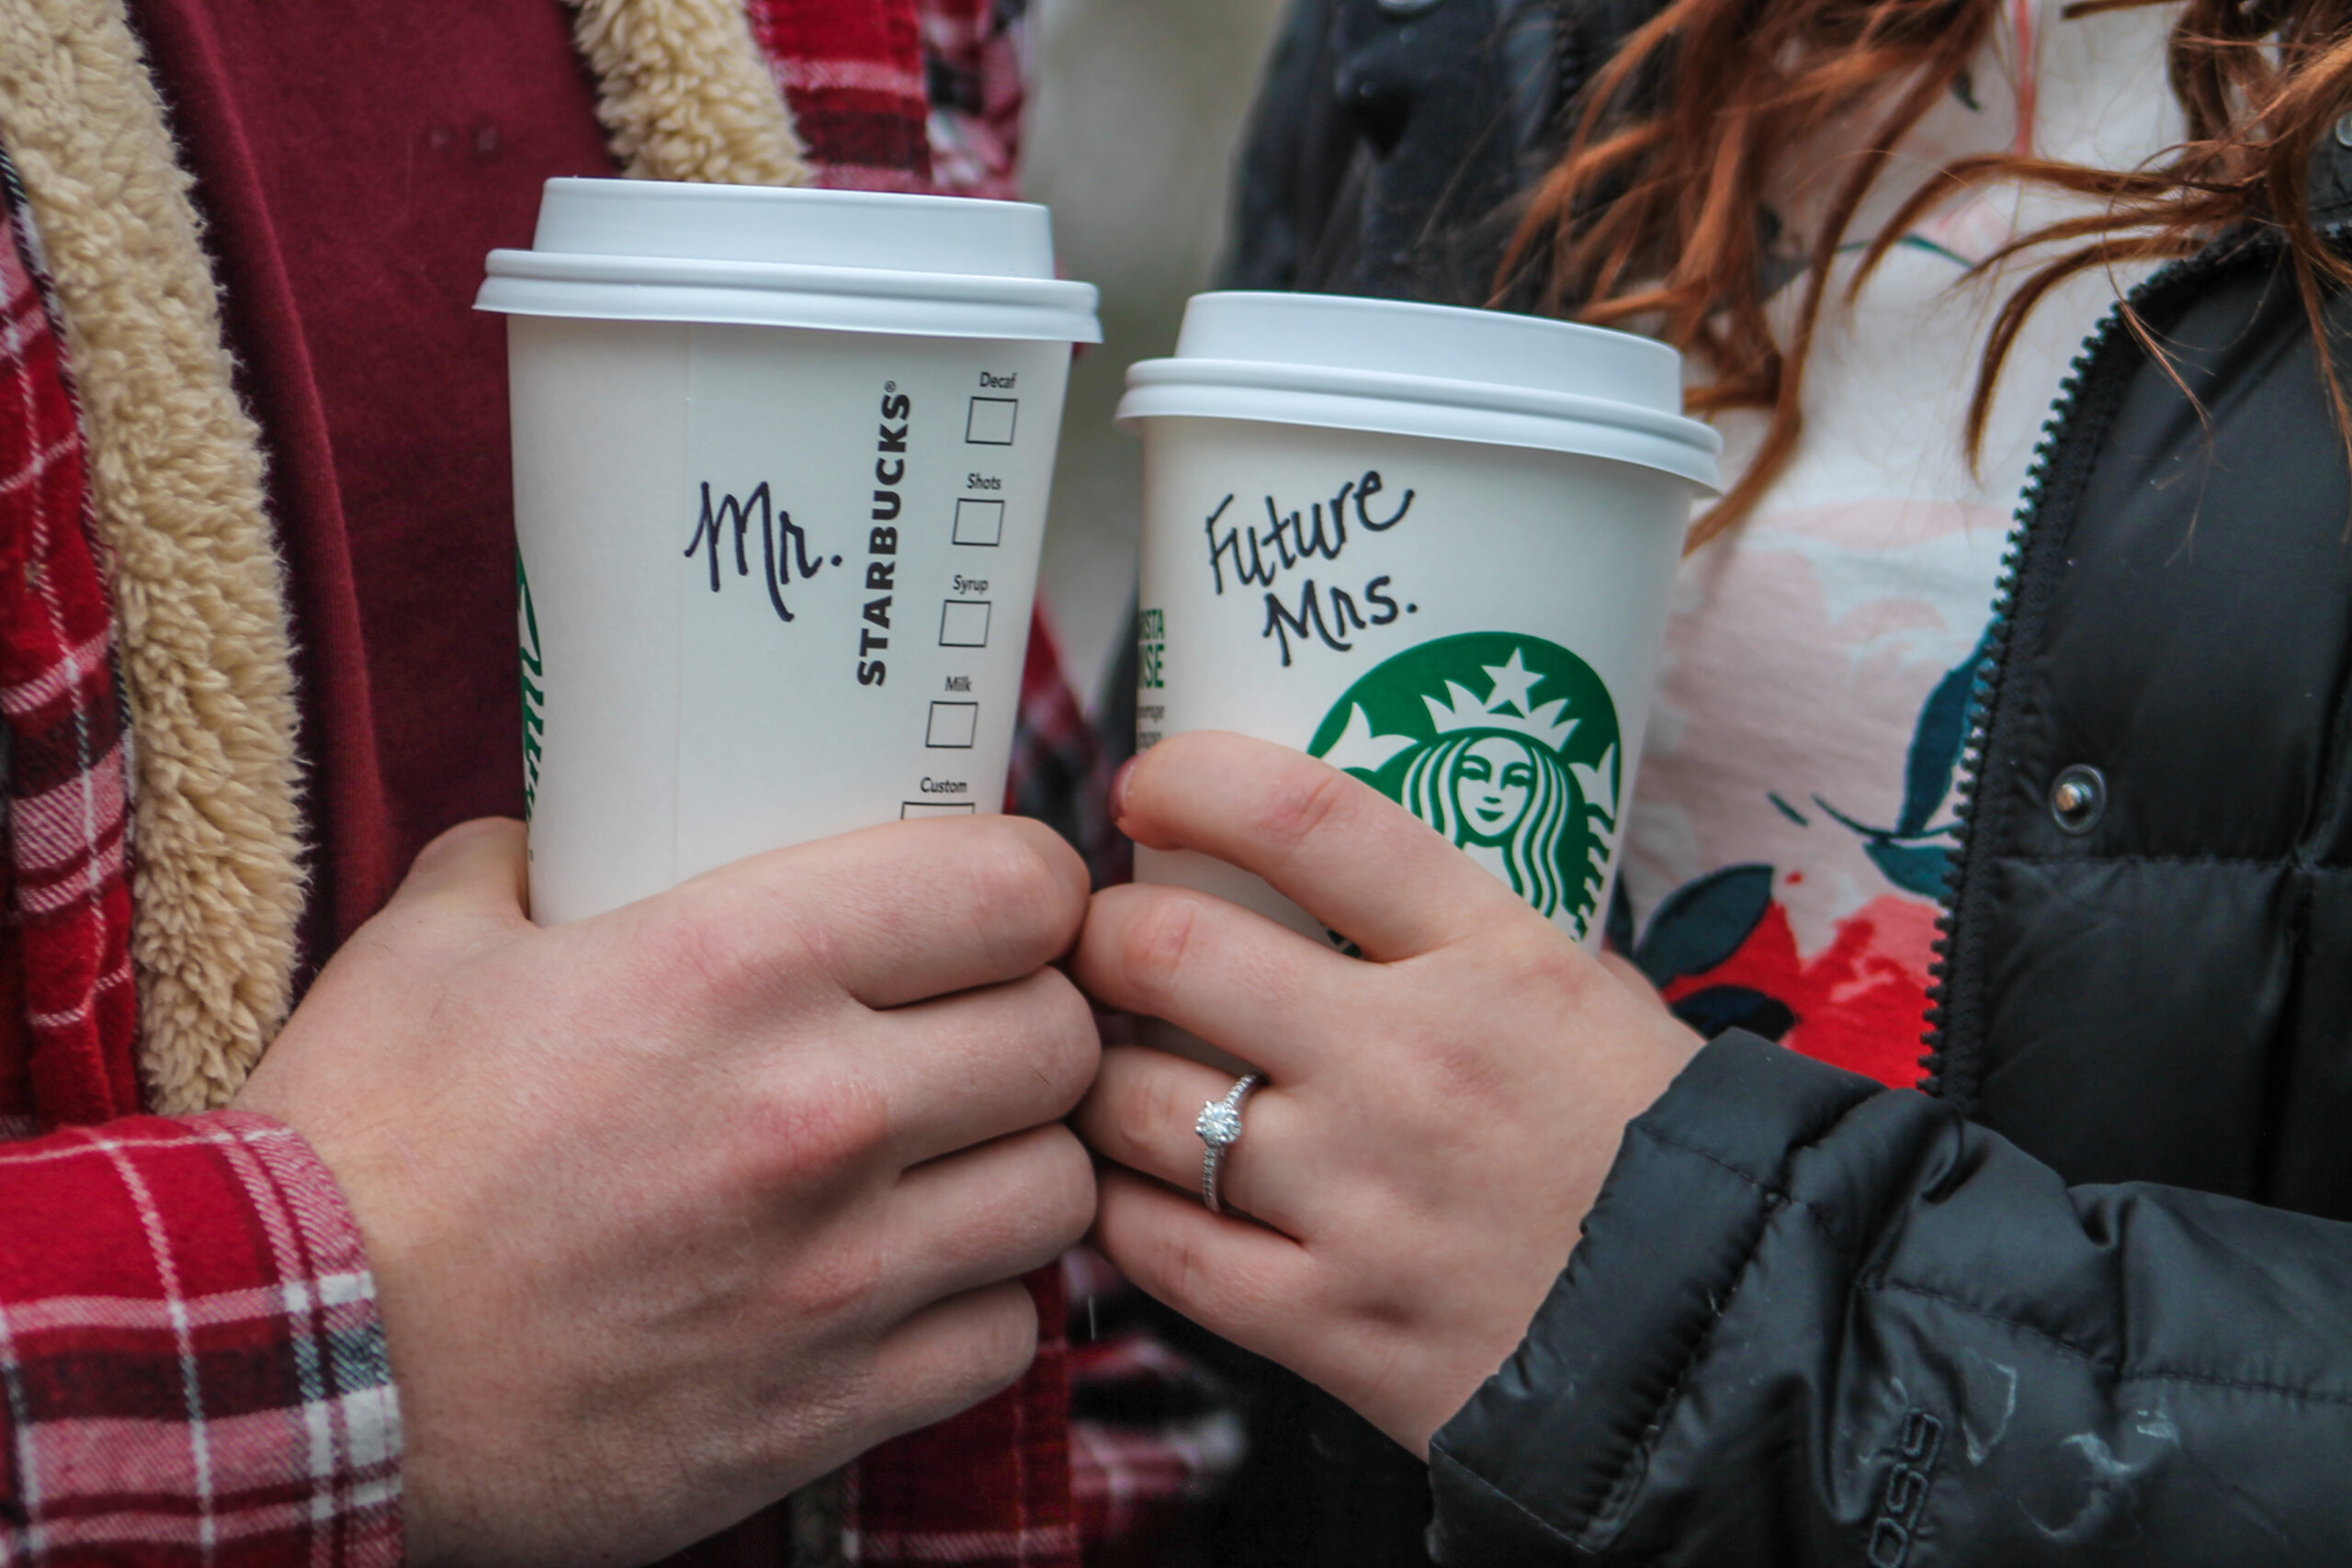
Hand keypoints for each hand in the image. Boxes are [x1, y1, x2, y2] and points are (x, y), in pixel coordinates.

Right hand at [235, 816, 1097, 1567]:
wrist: (292, 1381)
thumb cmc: (355, 1156)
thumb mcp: (429, 947)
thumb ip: (533, 857)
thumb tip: (580, 825)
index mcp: (738, 965)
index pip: (1014, 889)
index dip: (1031, 887)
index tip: (1004, 906)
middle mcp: (820, 1111)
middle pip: (1062, 1036)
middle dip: (1033, 1020)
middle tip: (975, 1029)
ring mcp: (839, 1271)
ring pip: (1059, 1188)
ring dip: (1019, 1162)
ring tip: (957, 1156)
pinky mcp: (831, 1404)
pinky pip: (1004, 1333)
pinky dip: (977, 1303)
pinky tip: (911, 1277)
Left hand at [1073, 732, 1699, 1456]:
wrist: (1736, 1352)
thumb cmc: (1669, 1162)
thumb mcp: (1601, 1003)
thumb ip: (1475, 943)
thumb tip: (1350, 897)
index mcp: (1493, 958)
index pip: (1302, 816)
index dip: (1191, 781)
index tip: (1147, 791)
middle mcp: (1409, 1060)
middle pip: (1167, 949)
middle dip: (1098, 937)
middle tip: (1097, 947)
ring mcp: (1358, 1195)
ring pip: (1128, 1101)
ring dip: (1091, 1076)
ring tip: (1105, 1072)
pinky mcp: (1325, 1321)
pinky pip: (1151, 1245)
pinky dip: (1112, 1206)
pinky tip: (1126, 1188)